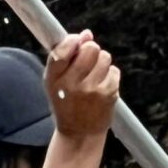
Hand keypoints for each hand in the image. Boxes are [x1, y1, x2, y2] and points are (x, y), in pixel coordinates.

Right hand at [46, 31, 120, 146]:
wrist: (79, 133)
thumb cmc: (67, 102)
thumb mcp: (57, 81)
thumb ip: (67, 56)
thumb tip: (87, 34)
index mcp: (53, 78)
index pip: (62, 49)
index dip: (73, 41)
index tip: (77, 42)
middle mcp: (71, 84)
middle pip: (90, 48)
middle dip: (91, 50)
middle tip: (88, 62)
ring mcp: (91, 89)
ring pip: (105, 57)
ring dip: (102, 62)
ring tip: (95, 76)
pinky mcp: (108, 94)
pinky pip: (114, 70)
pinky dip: (110, 75)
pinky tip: (102, 86)